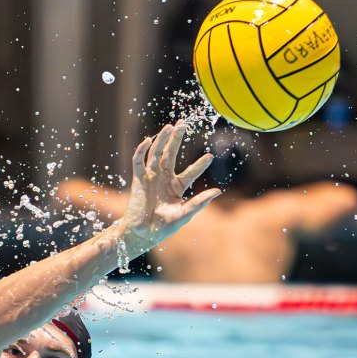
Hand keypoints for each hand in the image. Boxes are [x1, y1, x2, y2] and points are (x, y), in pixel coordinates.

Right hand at [119, 121, 219, 254]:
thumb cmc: (163, 227)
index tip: (210, 156)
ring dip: (162, 140)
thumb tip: (218, 191)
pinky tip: (148, 140)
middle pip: (170, 154)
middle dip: (176, 139)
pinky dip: (142, 150)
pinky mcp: (138, 179)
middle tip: (183, 124)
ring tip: (169, 127)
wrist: (143, 233)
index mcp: (177, 187)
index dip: (200, 164)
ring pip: (156, 153)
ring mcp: (151, 177)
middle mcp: (164, 178)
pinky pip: (138, 161)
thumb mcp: (184, 215)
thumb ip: (199, 202)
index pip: (191, 172)